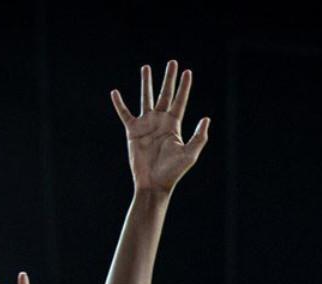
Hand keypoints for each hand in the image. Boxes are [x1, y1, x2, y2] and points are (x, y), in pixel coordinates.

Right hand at [110, 60, 208, 191]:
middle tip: (172, 62)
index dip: (184, 86)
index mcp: (174, 125)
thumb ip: (199, 137)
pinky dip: (119, 103)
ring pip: (146, 98)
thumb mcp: (190, 154)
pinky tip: (115, 92)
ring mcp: (146, 125)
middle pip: (165, 94)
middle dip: (168, 78)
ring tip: (146, 67)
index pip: (180, 100)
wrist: (153, 183)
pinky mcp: (132, 131)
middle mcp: (160, 121)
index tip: (187, 71)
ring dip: (146, 83)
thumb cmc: (173, 171)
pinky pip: (125, 114)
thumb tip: (206, 118)